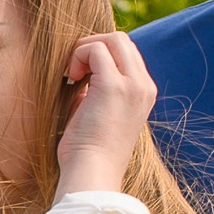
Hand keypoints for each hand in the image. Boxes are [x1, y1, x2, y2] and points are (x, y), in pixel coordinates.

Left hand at [55, 30, 157, 198]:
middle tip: (72, 72)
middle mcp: (144, 86)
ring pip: (113, 39)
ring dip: (85, 49)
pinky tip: (69, 78)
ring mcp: (133, 85)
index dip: (99, 55)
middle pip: (122, 40)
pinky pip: (96, 49)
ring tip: (71, 76)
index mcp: (143, 93)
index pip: (126, 54)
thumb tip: (79, 72)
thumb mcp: (96, 113)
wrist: (92, 174)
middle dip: (92, 46)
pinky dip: (78, 55)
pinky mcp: (114, 87)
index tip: (78, 76)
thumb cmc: (88, 151)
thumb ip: (95, 89)